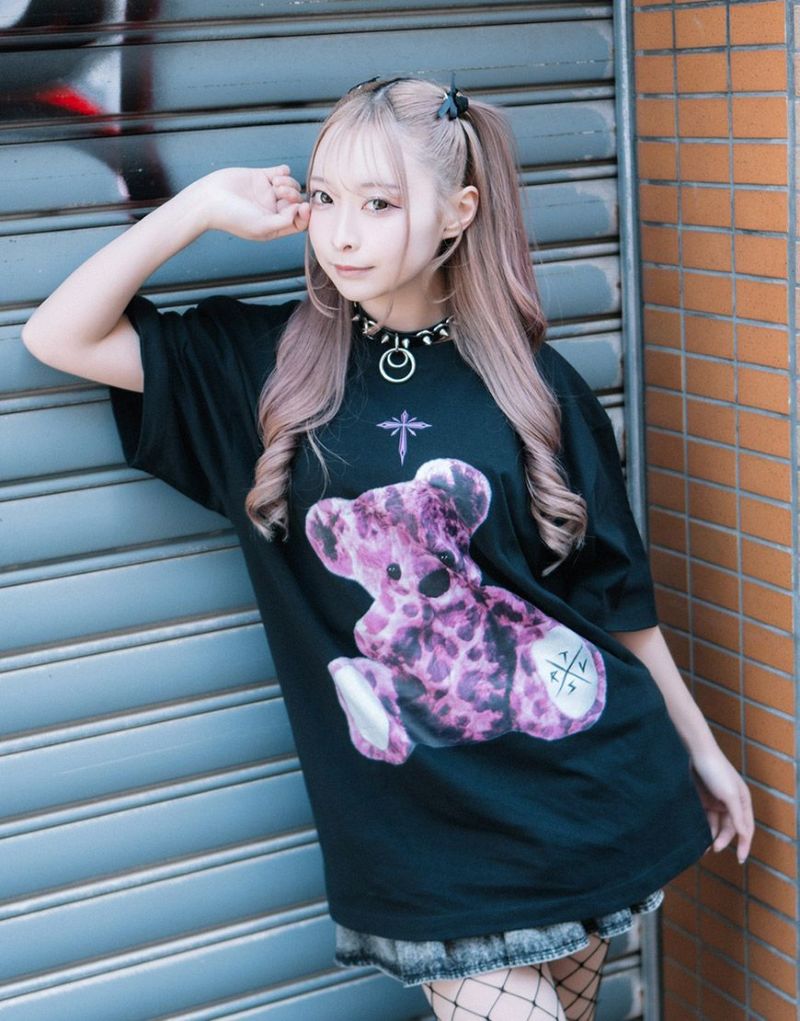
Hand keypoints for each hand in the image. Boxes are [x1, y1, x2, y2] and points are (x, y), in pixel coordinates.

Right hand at [198, 165, 310, 240]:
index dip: (305, 214)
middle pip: (297, 202)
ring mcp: (267, 193)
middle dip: (295, 197)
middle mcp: (273, 210)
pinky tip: (276, 175)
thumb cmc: (233, 218)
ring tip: (276, 185)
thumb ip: (284, 222)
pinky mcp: (261, 177)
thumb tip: (299, 210)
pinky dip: (284, 172)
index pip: (299, 222)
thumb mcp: (262, 227)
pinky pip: (282, 172)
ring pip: (292, 186)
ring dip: (289, 184)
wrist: (209, 199)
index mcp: (274, 225)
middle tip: (282, 194)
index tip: (302, 207)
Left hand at [690, 745, 754, 864]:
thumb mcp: (728, 794)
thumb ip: (737, 815)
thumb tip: (745, 835)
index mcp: (742, 801)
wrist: (695, 752)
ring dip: (712, 835)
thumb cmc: (715, 770)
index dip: (744, 844)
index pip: (746, 828)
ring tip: (703, 846)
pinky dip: (702, 826)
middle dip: (723, 840)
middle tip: (713, 849)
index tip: (739, 859)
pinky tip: (697, 834)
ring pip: (717, 824)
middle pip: (730, 828)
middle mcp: (731, 802)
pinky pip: (705, 817)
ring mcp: (716, 800)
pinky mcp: (702, 798)